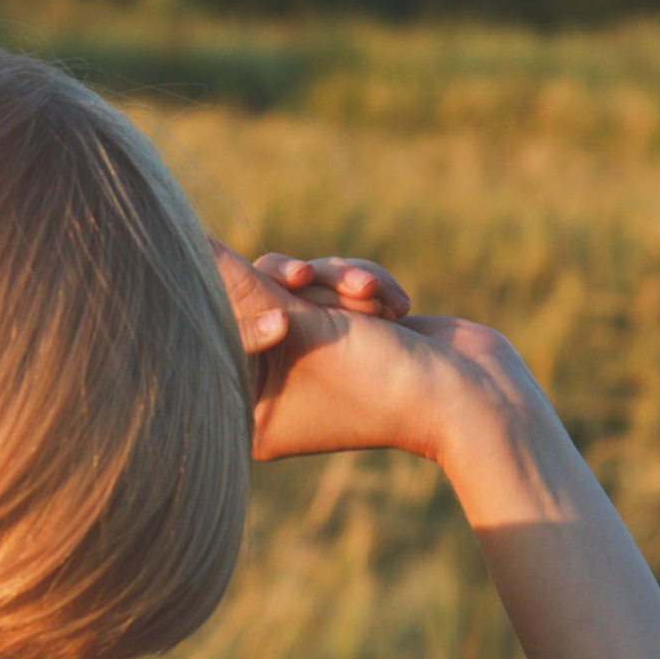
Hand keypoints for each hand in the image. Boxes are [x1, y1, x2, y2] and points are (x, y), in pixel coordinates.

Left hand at [213, 242, 539, 465]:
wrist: (469, 390)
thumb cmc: (376, 378)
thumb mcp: (302, 326)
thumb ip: (241, 285)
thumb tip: (190, 246)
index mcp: (247, 412)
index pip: (215, 335)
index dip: (249, 308)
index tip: (288, 314)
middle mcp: (270, 387)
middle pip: (252, 296)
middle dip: (298, 287)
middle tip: (313, 287)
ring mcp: (309, 356)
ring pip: (297, 281)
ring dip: (338, 281)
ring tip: (373, 302)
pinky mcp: (344, 330)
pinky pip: (332, 282)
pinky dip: (364, 285)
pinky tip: (396, 306)